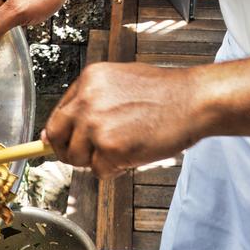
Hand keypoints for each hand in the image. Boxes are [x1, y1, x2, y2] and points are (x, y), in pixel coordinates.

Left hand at [43, 62, 205, 176]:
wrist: (193, 100)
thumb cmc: (166, 93)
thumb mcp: (121, 82)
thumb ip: (91, 102)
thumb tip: (60, 130)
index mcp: (89, 79)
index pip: (58, 113)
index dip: (63, 133)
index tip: (65, 143)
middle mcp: (87, 99)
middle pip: (56, 136)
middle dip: (69, 150)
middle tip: (90, 154)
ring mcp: (96, 123)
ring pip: (76, 157)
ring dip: (96, 160)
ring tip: (123, 148)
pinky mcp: (110, 147)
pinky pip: (99, 171)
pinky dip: (115, 169)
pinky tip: (134, 153)